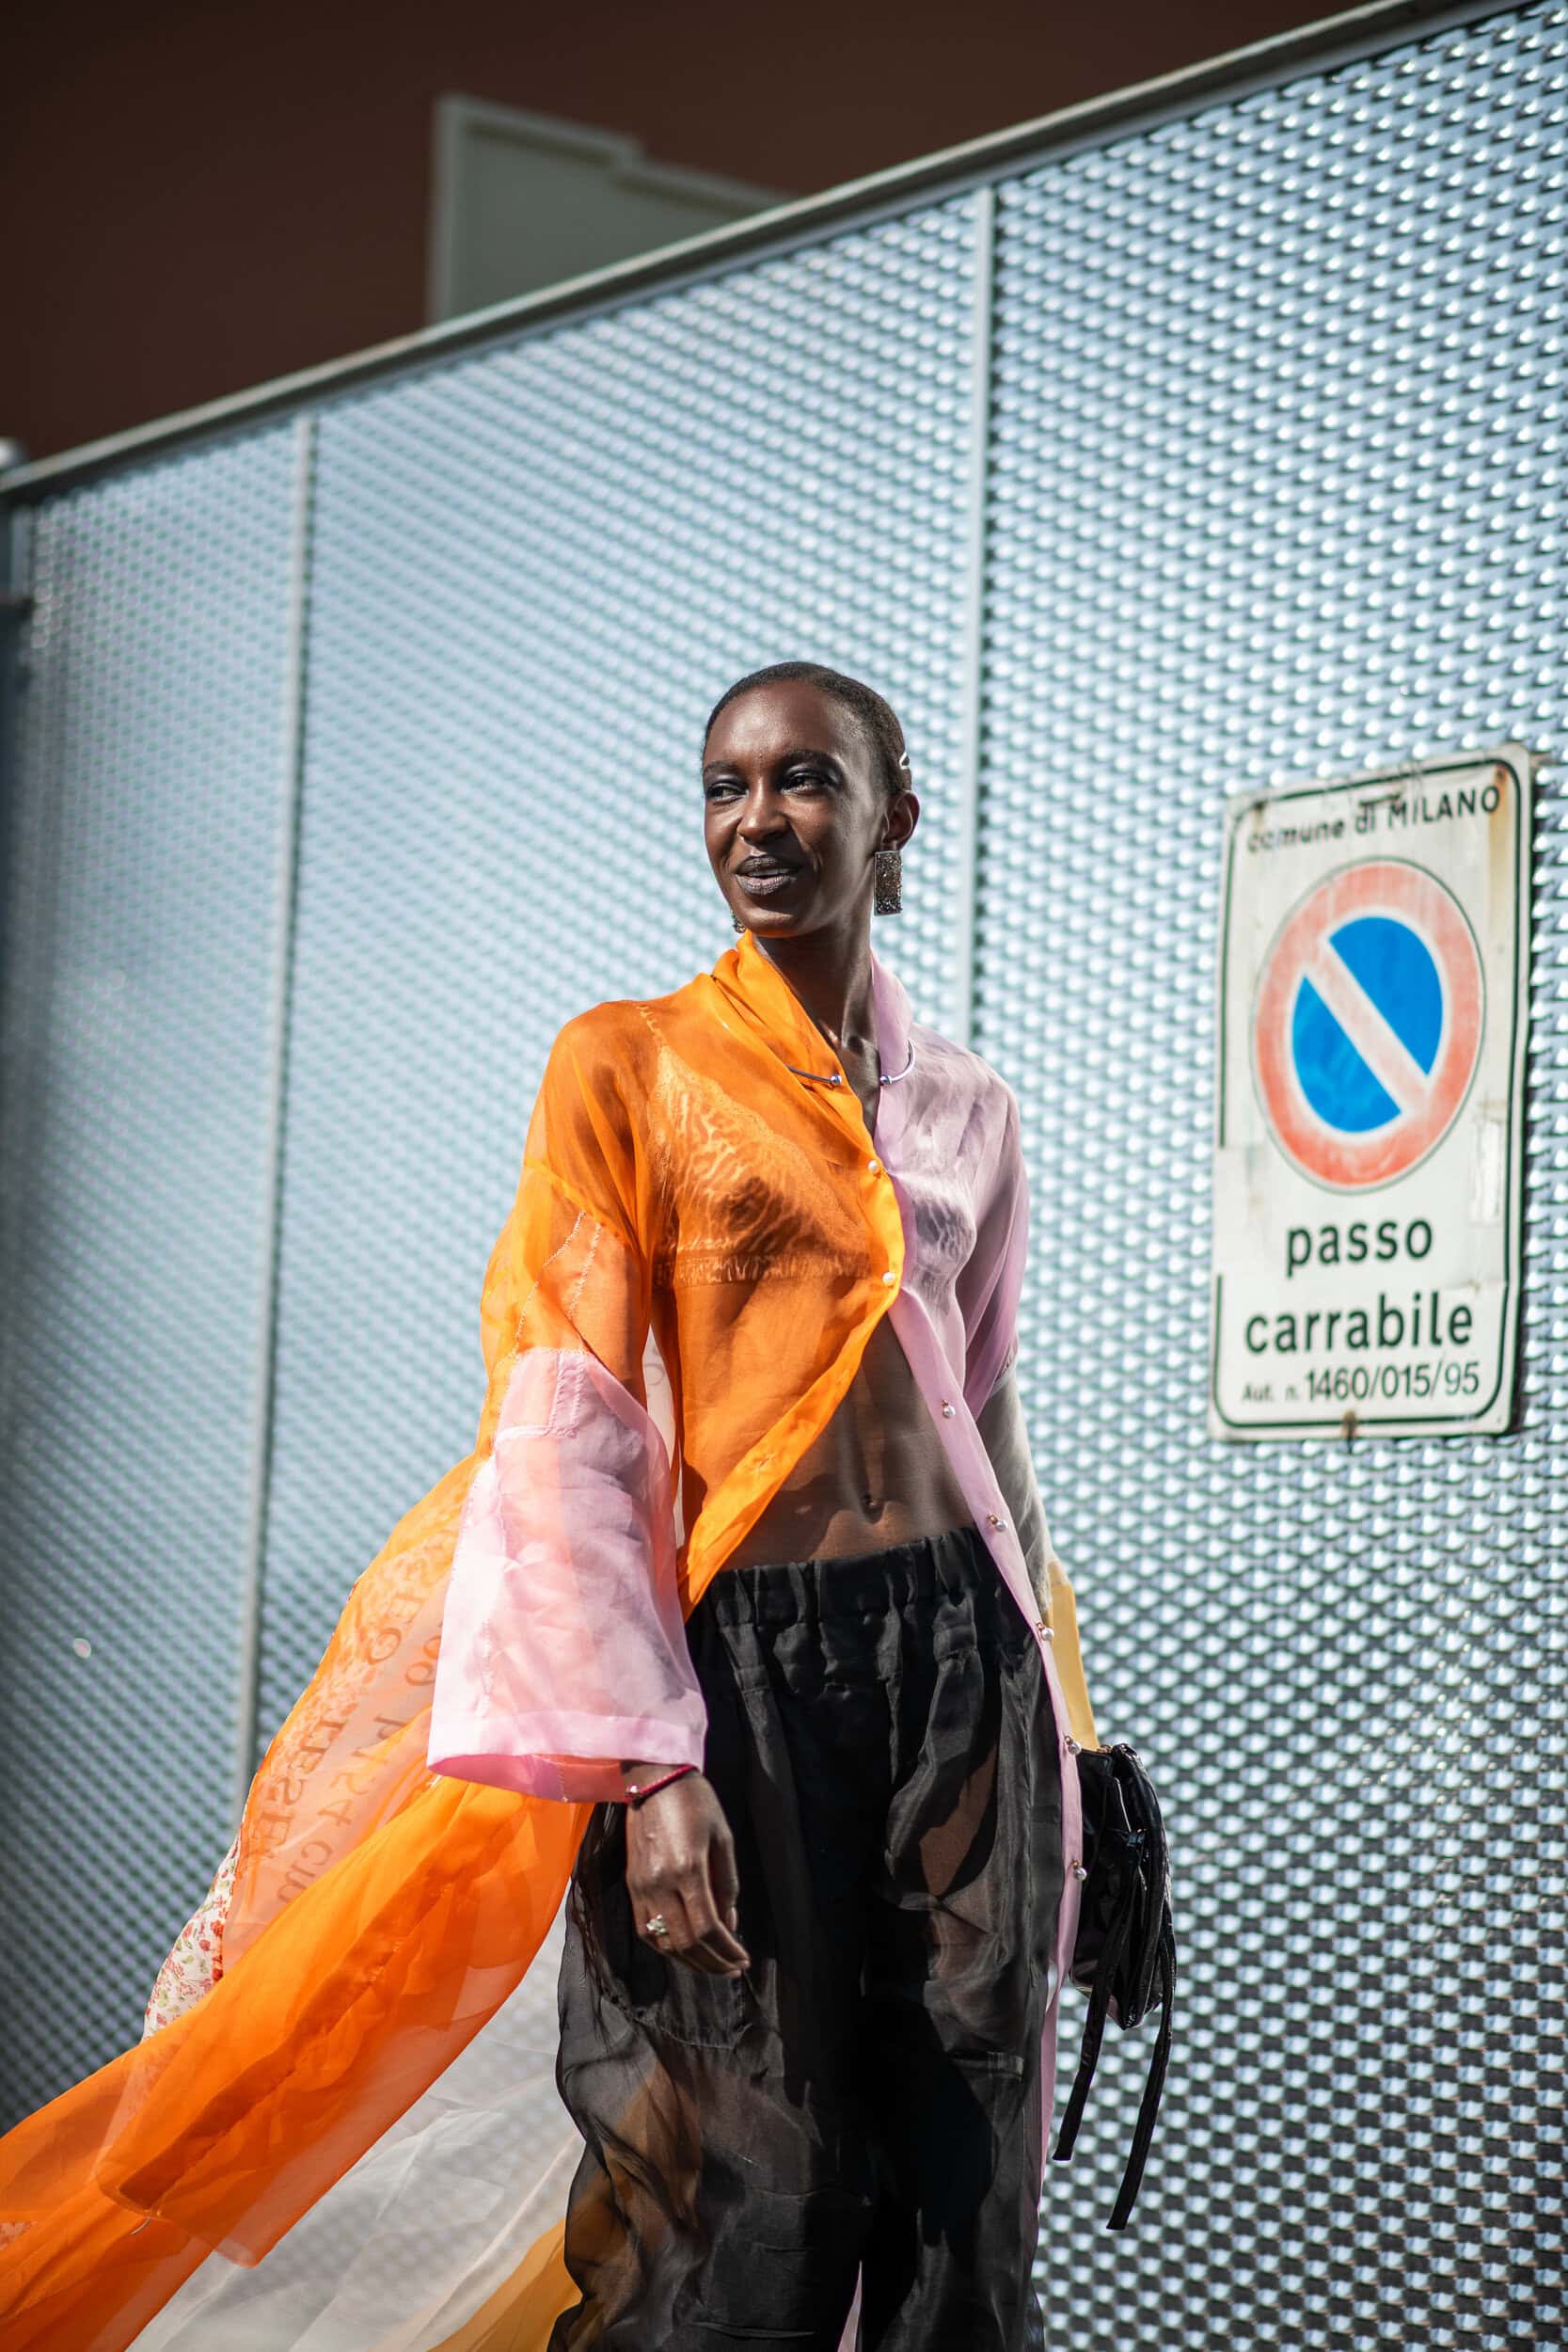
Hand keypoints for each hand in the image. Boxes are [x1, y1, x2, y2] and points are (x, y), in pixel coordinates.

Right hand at [622, 1766, 750, 1977]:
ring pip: (664, 1943)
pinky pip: (647, 1930)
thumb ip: (727, 1885)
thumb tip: (730, 1926)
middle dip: (712, 1963)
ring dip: (690, 1962)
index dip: (727, 1952)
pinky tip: (685, 1950)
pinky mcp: (632, 1885)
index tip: (743, 1960)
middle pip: (686, 1943)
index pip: (707, 1929)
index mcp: (687, 1869)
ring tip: (713, 1965)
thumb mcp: (723, 1839)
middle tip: (733, 1969)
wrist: (654, 1778)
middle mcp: (660, 1884)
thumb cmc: (696, 1803)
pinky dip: (667, 1947)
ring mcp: (641, 1887)